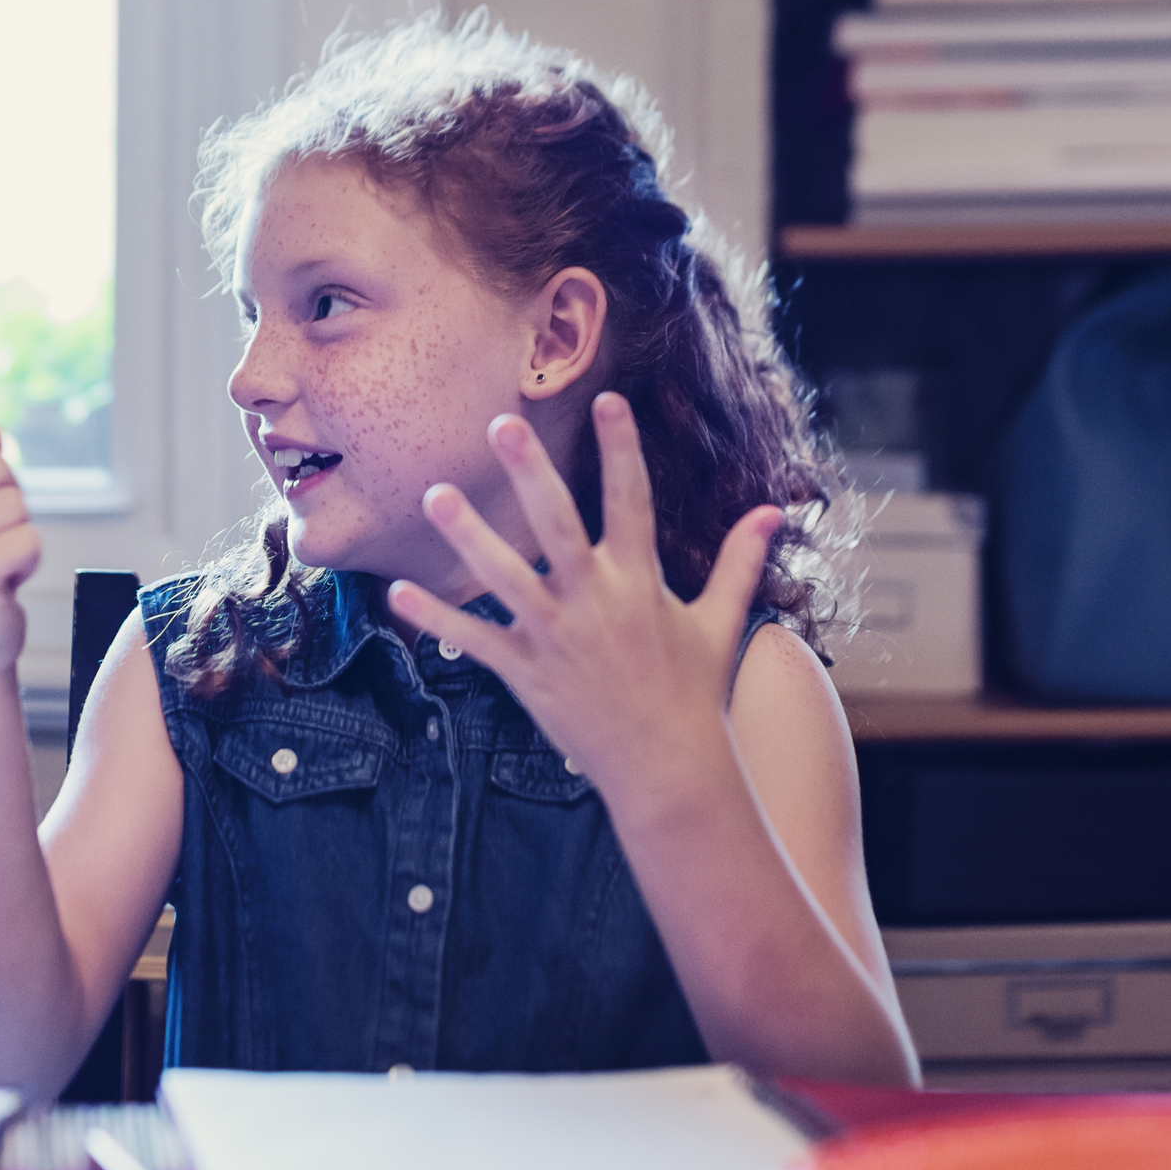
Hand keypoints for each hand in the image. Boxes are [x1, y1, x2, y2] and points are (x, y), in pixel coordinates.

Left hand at [385, 393, 781, 812]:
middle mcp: (595, 603)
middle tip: (500, 424)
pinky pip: (474, 640)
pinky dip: (436, 618)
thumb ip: (740, 561)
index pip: (633, 501)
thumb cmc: (693, 692)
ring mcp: (556, 638)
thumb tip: (773, 510)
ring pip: (505, 578)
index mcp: (640, 583)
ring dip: (469, 537)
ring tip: (435, 494)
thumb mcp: (719, 622)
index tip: (607, 400)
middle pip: (558, 526)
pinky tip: (396, 591)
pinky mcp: (527, 674)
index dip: (622, 449)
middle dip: (530, 474)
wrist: (667, 769)